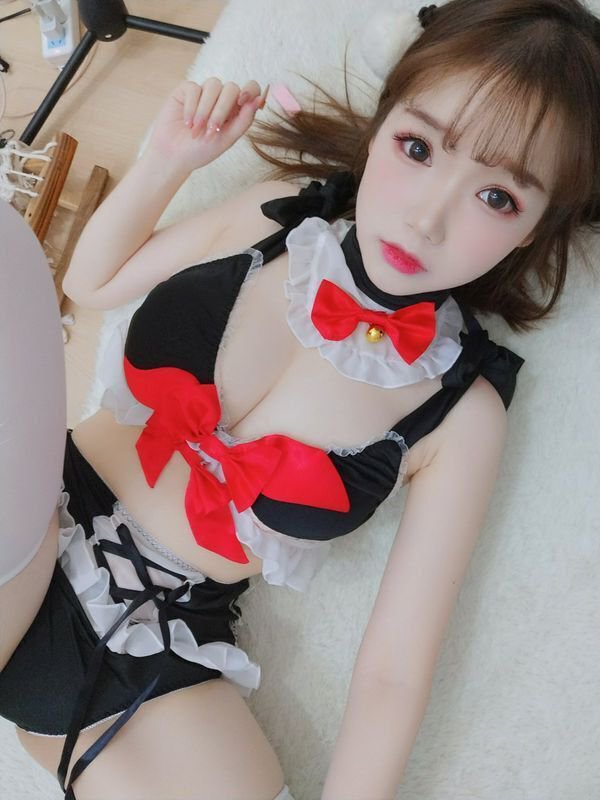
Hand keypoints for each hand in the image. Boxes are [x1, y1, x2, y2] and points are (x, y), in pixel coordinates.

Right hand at [145, 78, 267, 172]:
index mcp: (236, 110)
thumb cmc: (201, 151)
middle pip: (231, 88)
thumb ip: (244, 121)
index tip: (242, 101)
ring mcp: (204, 92)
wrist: (174, 156)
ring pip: (213, 84)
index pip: (251, 89)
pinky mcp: (186, 90)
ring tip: (196, 130)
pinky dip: (191, 107)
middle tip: (211, 130)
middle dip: (221, 110)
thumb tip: (259, 100)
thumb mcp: (227, 139)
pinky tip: (187, 123)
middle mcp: (221, 98)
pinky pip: (194, 88)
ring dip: (205, 110)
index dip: (250, 90)